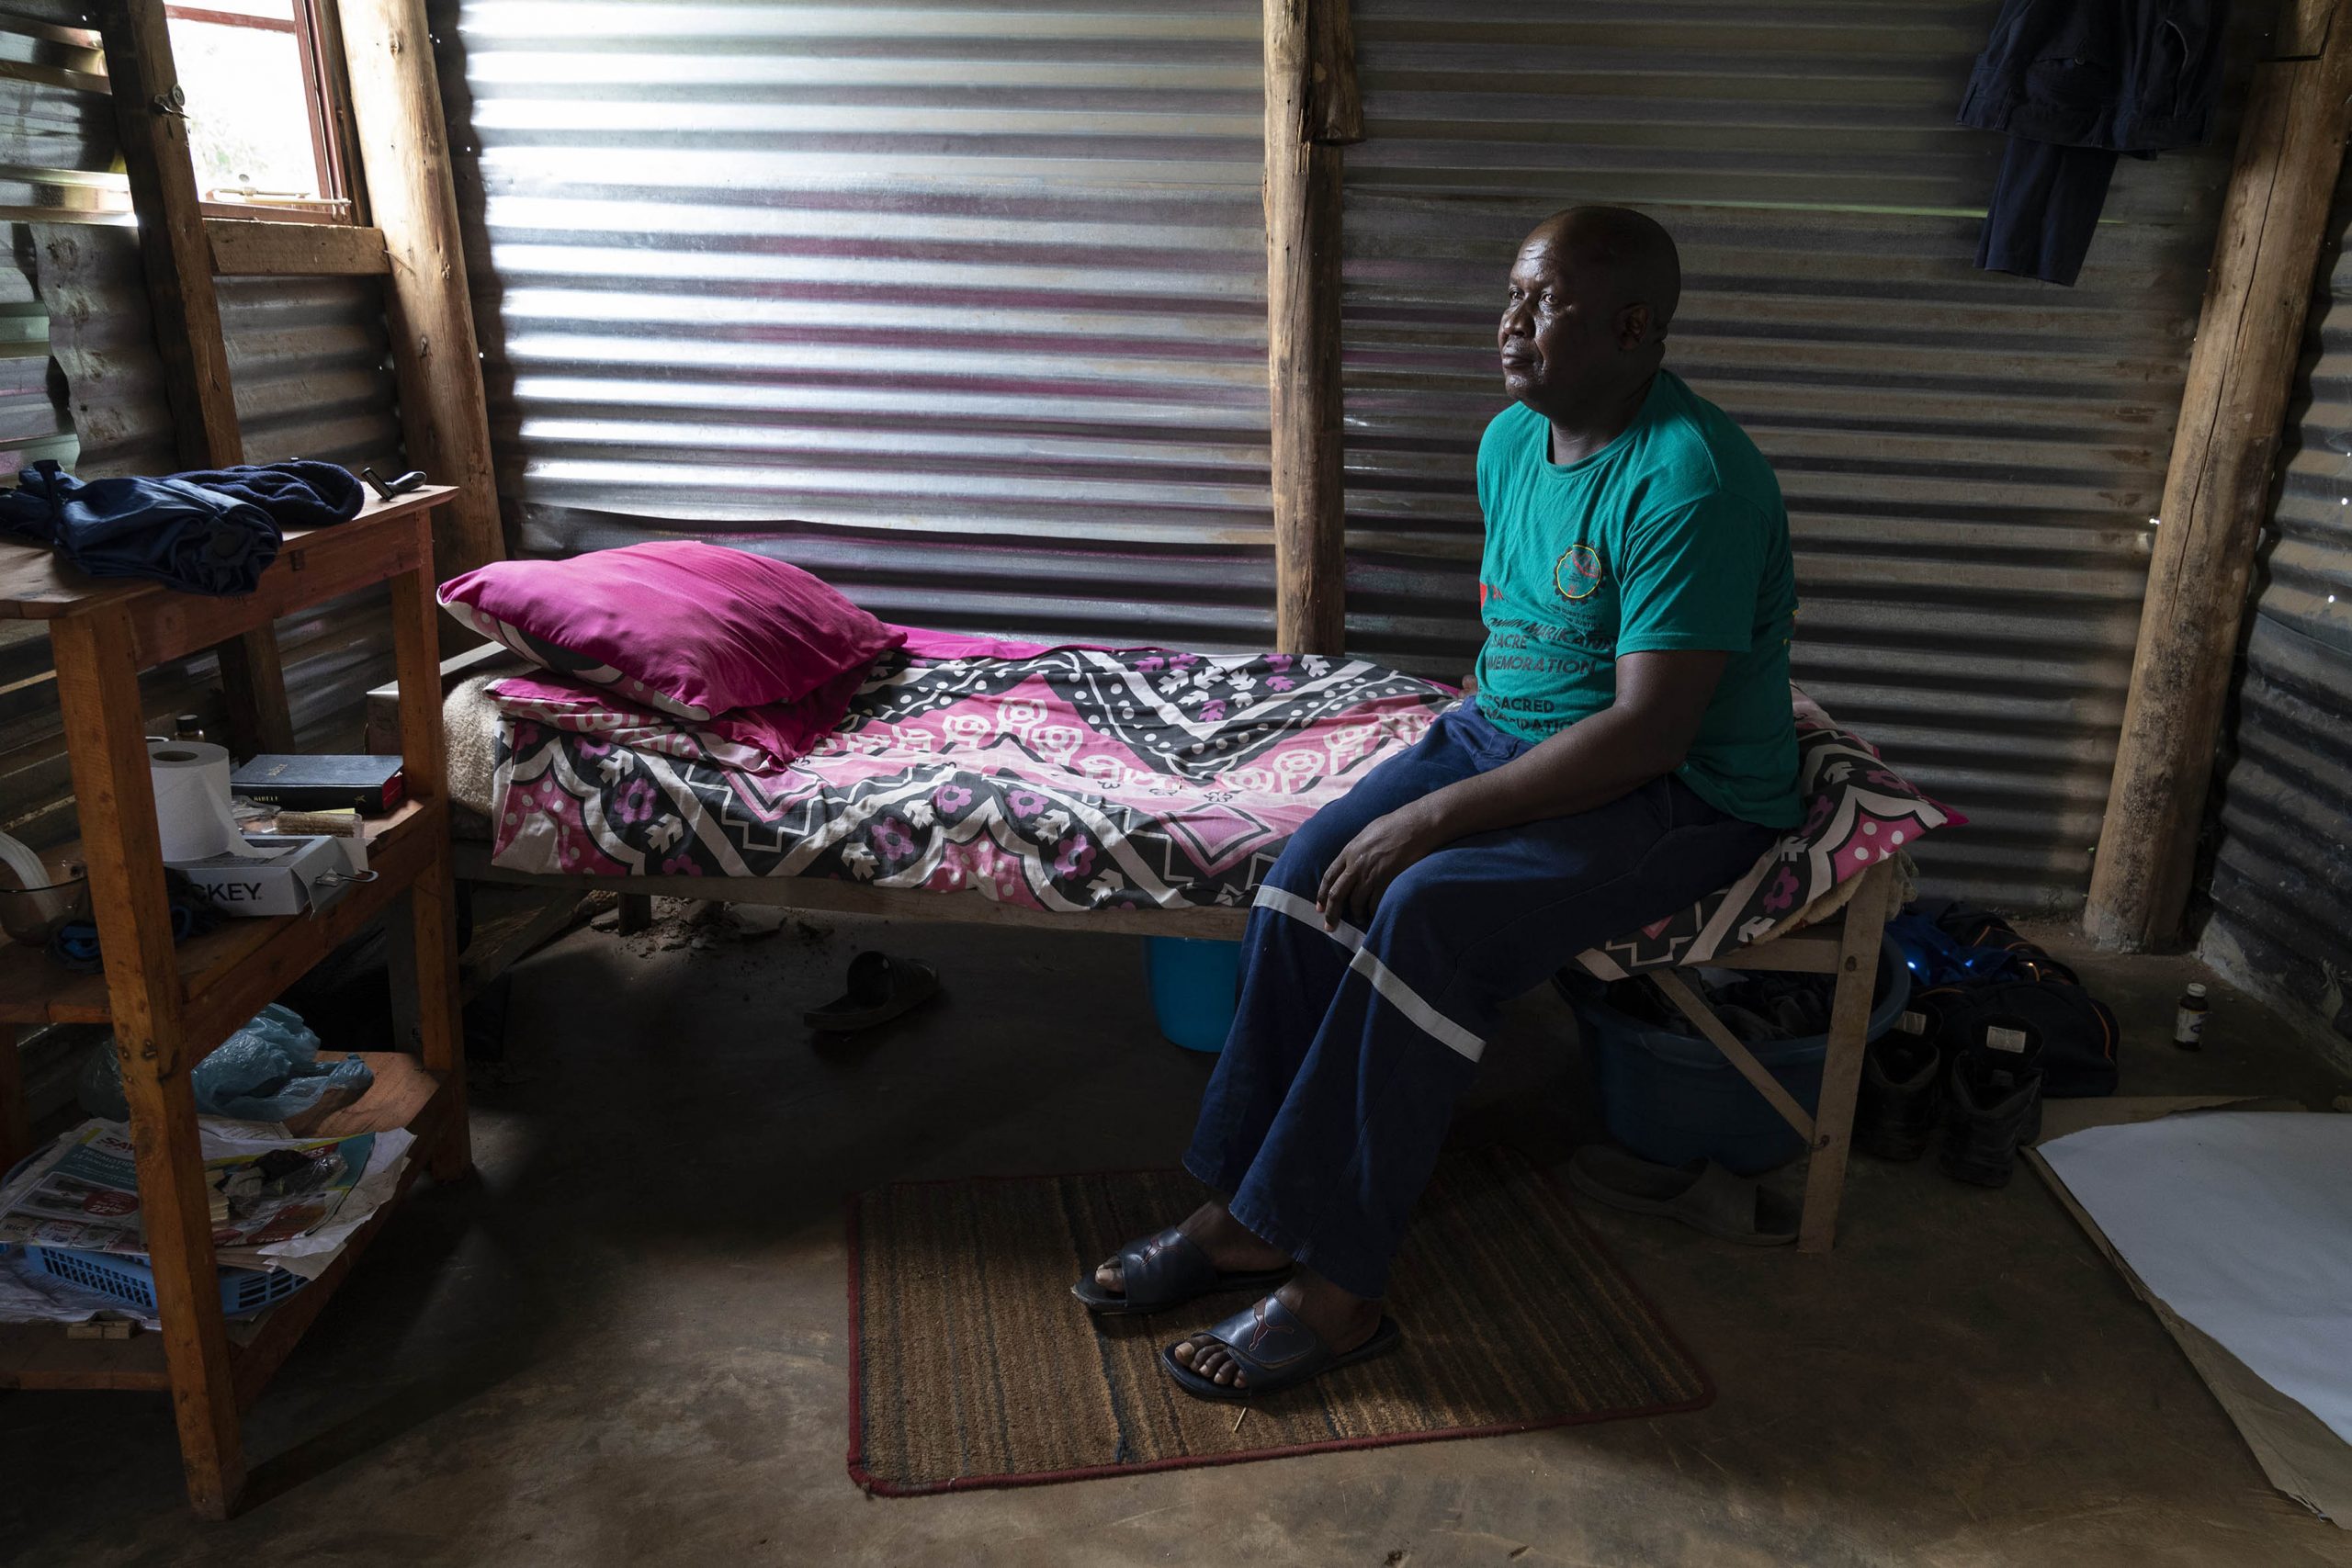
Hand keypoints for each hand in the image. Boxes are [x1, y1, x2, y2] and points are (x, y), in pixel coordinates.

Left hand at [1316, 804, 1447, 928]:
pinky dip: (1373, 911)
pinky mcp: (1387, 881)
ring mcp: (1371, 875)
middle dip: (1331, 913)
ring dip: (1356, 914)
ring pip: (1356, 902)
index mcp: (1349, 851)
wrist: (1415, 825)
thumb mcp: (1367, 834)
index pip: (1329, 877)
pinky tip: (1375, 913)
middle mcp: (1356, 865)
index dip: (1321, 894)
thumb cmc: (1394, 825)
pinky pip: (1375, 904)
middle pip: (1337, 895)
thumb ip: (1357, 850)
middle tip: (1329, 927)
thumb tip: (1352, 861)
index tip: (1319, 908)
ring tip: (1360, 918)